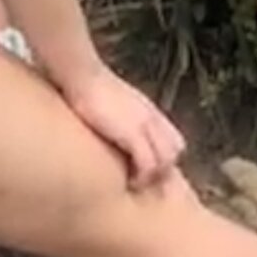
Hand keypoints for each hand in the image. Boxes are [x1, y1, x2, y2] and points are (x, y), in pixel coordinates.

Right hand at [64, 65, 186, 188]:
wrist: (81, 74)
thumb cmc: (89, 88)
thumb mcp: (114, 101)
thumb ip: (123, 115)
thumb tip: (117, 129)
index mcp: (149, 110)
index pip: (174, 139)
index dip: (164, 156)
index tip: (147, 168)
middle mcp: (152, 117)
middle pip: (176, 149)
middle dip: (163, 168)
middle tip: (143, 178)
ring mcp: (144, 124)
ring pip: (166, 159)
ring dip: (153, 175)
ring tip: (135, 182)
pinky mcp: (131, 133)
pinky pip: (148, 164)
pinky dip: (141, 177)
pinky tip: (127, 181)